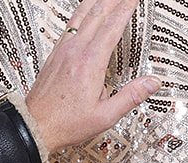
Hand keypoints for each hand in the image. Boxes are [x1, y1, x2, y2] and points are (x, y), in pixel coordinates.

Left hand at [25, 0, 159, 151]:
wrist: (35, 126)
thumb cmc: (65, 123)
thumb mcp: (105, 116)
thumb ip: (130, 97)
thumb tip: (151, 83)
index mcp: (90, 63)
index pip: (112, 25)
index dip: (126, 8)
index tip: (134, 0)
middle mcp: (75, 52)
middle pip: (97, 13)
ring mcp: (63, 50)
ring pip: (80, 14)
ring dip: (96, 1)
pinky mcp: (55, 54)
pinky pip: (70, 25)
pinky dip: (81, 12)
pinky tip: (84, 13)